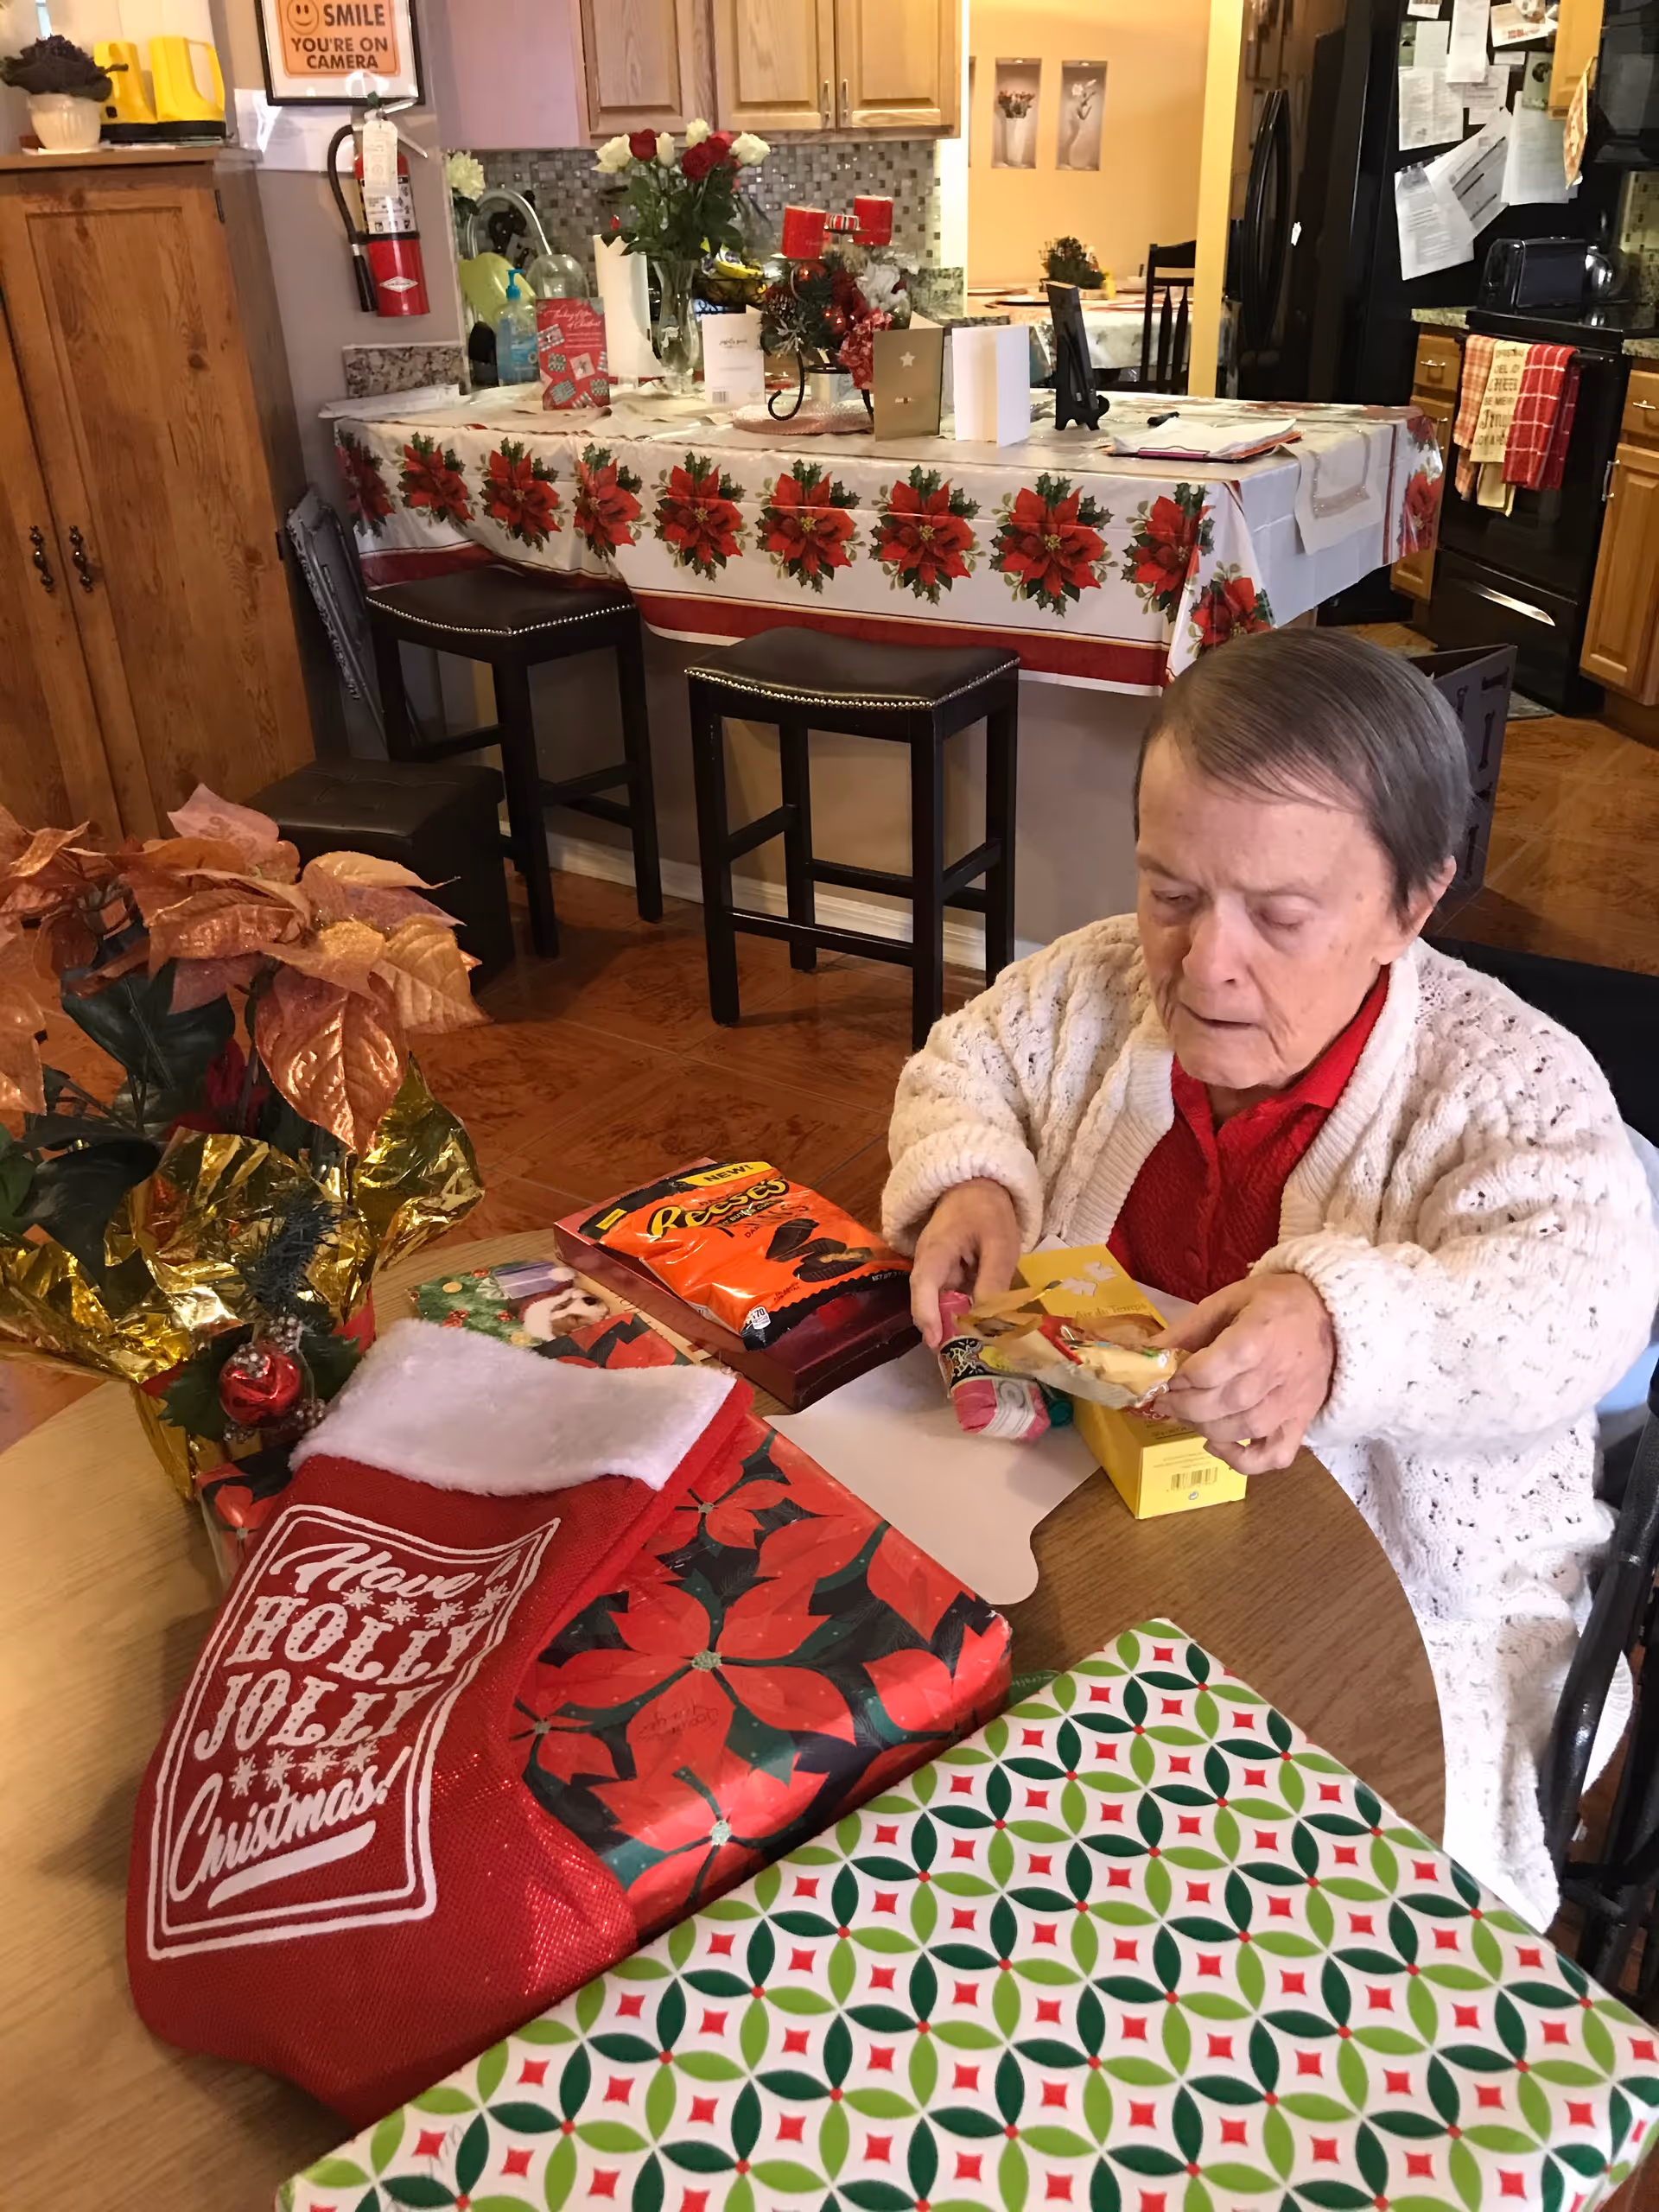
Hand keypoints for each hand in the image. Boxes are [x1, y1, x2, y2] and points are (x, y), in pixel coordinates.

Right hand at [909, 1179, 1021, 1349]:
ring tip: (976, 1348)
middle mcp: (928, 1264)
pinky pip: (951, 1297)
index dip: (927, 1316)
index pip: (922, 1286)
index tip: (936, 1342)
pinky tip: (981, 1328)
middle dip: (944, 1330)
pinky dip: (963, 1313)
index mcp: (935, 1252)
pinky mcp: (946, 1273)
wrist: (977, 1185)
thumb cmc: (988, 1211)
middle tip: (964, 1356)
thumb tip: (985, 1317)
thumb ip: (993, 1279)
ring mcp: (936, 1269)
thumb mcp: (1000, 1243)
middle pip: (928, 1302)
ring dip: (955, 1324)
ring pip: (941, 1303)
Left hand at [1156, 1273, 1334, 1473]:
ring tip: (1185, 1416)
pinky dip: (1244, 1460)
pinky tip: (1218, 1445)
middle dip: (1184, 1407)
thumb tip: (1148, 1351)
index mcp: (1258, 1335)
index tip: (1165, 1377)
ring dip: (1204, 1429)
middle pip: (1223, 1403)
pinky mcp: (1303, 1420)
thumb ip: (1188, 1328)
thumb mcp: (1228, 1300)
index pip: (1210, 1370)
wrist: (1329, 1311)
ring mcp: (1293, 1402)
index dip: (1180, 1378)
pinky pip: (1276, 1454)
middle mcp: (1278, 1374)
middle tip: (1163, 1401)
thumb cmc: (1273, 1302)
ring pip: (1244, 1429)